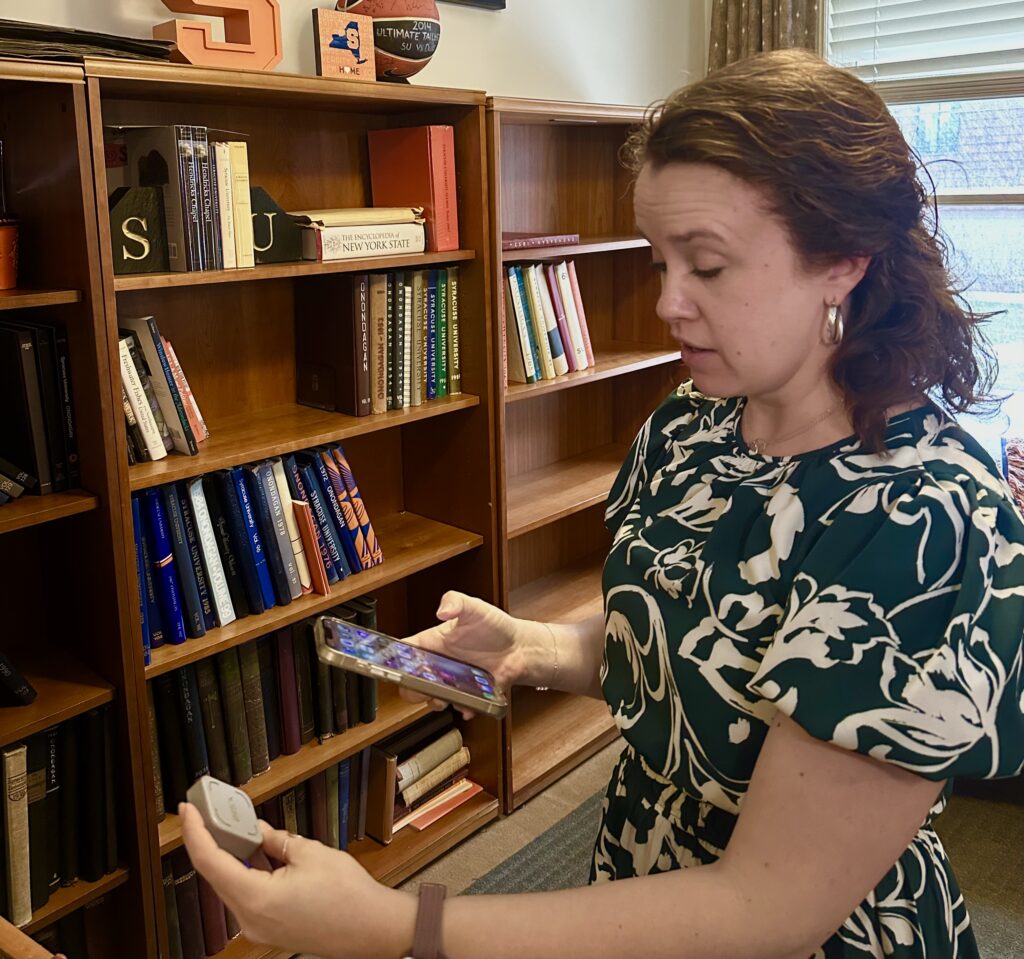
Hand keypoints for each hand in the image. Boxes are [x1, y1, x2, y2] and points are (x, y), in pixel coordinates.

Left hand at [179, 802, 414, 957]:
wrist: (373, 928)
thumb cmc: (348, 896)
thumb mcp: (310, 853)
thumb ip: (276, 841)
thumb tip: (258, 832)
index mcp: (256, 899)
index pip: (211, 862)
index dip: (196, 832)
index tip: (188, 811)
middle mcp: (250, 920)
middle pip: (217, 876)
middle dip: (210, 842)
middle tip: (207, 813)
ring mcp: (259, 928)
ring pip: (232, 886)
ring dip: (230, 858)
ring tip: (231, 828)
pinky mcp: (270, 929)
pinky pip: (247, 897)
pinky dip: (246, 874)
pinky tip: (252, 854)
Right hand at [401, 591, 527, 716]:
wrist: (519, 648)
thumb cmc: (494, 626)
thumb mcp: (475, 608)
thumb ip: (456, 602)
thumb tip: (443, 610)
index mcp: (433, 642)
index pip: (403, 651)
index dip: (392, 660)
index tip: (392, 666)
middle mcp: (438, 663)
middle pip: (409, 681)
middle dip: (411, 689)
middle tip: (424, 686)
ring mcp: (451, 681)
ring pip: (428, 698)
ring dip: (433, 702)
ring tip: (444, 697)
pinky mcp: (466, 694)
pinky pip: (457, 707)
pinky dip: (461, 708)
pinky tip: (469, 703)